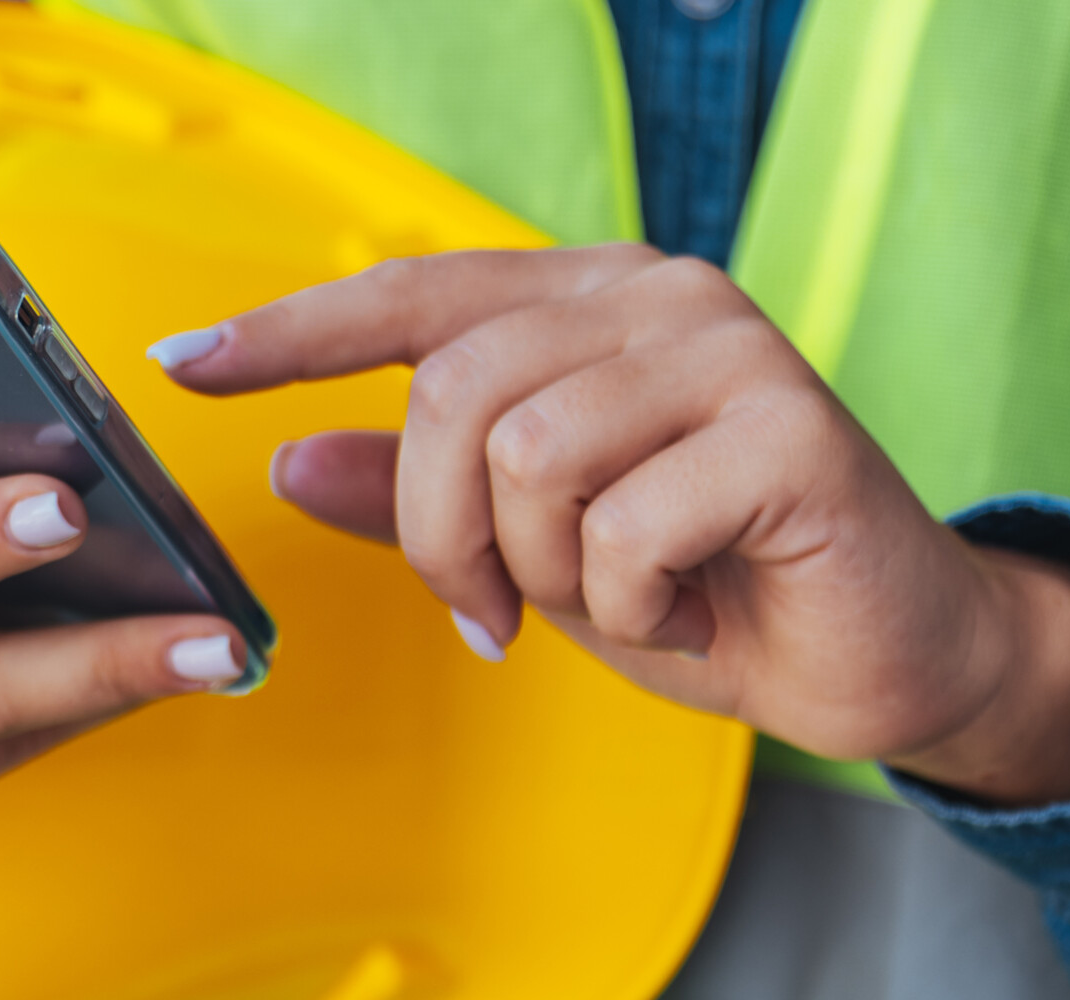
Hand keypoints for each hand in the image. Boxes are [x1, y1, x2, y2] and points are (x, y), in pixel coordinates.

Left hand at [153, 245, 1069, 804]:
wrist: (884, 660)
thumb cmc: (706, 589)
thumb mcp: (532, 550)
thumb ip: (420, 497)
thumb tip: (289, 460)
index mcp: (588, 303)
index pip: (412, 294)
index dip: (292, 332)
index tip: (185, 367)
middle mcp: (658, 298)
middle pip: (453, 391)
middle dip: (442, 532)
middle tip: (492, 615)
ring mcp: (729, 352)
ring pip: (528, 457)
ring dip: (547, 571)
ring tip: (617, 599)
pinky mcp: (788, 428)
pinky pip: (623, 521)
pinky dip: (632, 601)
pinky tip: (689, 609)